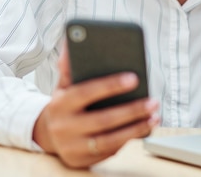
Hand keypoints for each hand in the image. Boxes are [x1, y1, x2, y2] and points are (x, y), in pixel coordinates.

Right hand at [33, 45, 159, 168]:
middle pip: (103, 120)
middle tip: (154, 101)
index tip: (134, 78)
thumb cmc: (63, 102)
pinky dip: (129, 140)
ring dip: (136, 129)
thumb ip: (70, 65)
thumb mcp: (63, 83)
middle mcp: (64, 127)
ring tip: (154, 116)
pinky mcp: (82, 161)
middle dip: (132, 110)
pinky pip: (110, 151)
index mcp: (60, 103)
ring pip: (110, 140)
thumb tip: (72, 40)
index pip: (86, 92)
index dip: (110, 85)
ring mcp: (73, 147)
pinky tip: (144, 128)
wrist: (46, 134)